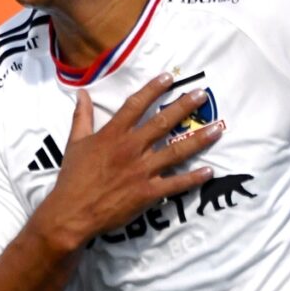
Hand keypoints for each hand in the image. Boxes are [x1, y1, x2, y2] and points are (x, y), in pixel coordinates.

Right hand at [34, 73, 221, 250]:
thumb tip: (82, 93)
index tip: (168, 77)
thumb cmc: (72, 178)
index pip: (136, 105)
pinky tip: (209, 171)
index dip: (153, 89)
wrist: (71, 213)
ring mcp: (141, 170)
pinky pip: (175, 183)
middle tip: (202, 95)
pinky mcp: (148, 192)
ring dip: (199, 139)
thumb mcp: (75, 143)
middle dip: (184, 107)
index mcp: (113, 134)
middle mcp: (131, 148)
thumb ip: (82, 117)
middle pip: (162, 122)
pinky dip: (193, 178)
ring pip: (176, 151)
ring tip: (217, 129)